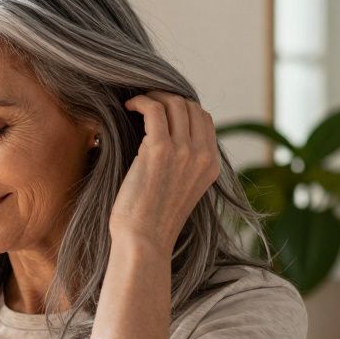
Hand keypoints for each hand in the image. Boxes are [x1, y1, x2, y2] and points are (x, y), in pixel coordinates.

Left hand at [109, 91, 220, 253]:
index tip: (160, 109)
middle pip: (191, 107)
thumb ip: (181, 166)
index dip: (182, 108)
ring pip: (174, 103)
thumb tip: (162, 140)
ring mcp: (184, 152)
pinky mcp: (159, 150)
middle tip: (145, 102)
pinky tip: (128, 106)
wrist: (143, 242)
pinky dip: (141, 102)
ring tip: (135, 103)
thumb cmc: (151, 221)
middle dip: (166, 97)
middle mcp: (203, 156)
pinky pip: (154, 110)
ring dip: (152, 96)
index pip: (204, 119)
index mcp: (211, 166)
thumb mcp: (178, 191)